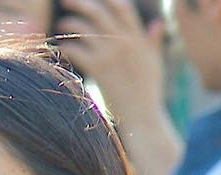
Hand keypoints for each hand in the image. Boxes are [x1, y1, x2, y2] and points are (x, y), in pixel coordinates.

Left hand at [56, 0, 166, 124]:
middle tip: (67, 1)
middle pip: (99, 13)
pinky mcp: (98, 69)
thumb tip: (158, 23)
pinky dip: (67, 46)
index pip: (123, 8)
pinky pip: (76, 50)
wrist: (142, 116)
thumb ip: (153, 42)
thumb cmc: (148, 92)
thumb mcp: (155, 63)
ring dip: (70, 24)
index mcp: (139, 39)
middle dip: (80, 3)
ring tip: (62, 25)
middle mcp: (125, 42)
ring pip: (84, 29)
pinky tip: (63, 48)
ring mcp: (111, 55)